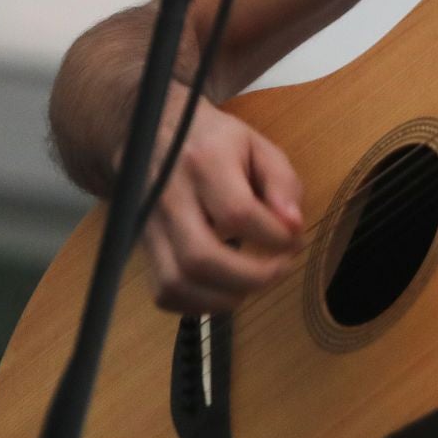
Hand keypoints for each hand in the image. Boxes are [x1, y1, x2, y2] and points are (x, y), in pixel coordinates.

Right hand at [137, 84, 305, 314]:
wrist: (156, 134)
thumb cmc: (216, 141)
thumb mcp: (258, 146)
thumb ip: (282, 183)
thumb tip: (292, 226)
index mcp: (204, 161)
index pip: (237, 213)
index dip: (273, 236)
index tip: (294, 239)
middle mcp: (170, 196)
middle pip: (201, 257)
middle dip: (251, 277)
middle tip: (280, 268)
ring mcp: (150, 225)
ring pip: (177, 283)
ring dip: (226, 297)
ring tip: (254, 281)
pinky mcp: (144, 248)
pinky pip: (165, 293)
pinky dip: (199, 304)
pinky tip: (225, 288)